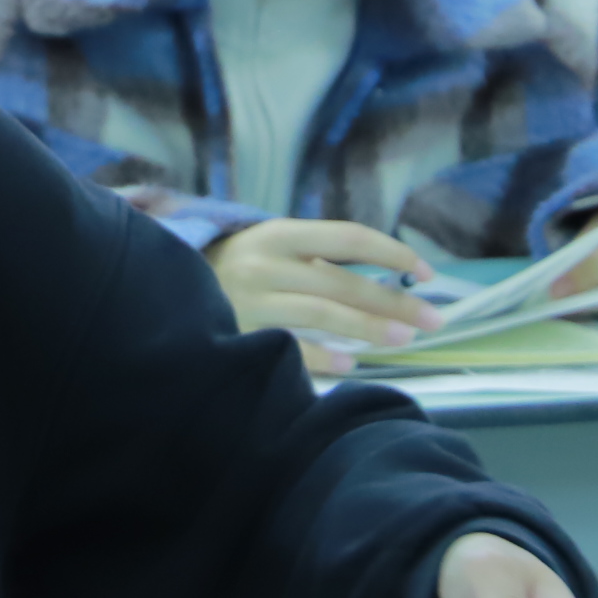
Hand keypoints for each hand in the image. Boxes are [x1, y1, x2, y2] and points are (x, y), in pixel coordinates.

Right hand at [204, 219, 436, 376]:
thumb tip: (387, 281)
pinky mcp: (239, 332)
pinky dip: (323, 355)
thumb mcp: (270, 249)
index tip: (426, 272)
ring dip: (368, 326)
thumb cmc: (234, 267)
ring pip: (322, 312)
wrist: (165, 287)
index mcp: (277, 234)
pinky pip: (290, 346)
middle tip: (432, 319)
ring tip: (404, 338)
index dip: (392, 252)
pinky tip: (353, 362)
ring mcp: (250, 300)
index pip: (347, 237)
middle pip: (341, 281)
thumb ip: (316, 260)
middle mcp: (265, 263)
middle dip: (392, 300)